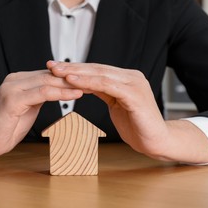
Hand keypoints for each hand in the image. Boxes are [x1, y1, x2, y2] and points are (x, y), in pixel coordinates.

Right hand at [0, 70, 82, 162]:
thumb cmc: (7, 127)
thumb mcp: (28, 108)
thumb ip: (40, 96)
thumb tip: (58, 90)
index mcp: (19, 80)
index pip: (49, 74)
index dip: (70, 77)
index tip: (90, 80)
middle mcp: (15, 79)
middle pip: (50, 75)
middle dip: (74, 78)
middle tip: (95, 81)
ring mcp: (12, 88)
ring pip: (48, 81)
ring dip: (70, 84)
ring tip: (91, 86)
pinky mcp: (12, 99)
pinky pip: (42, 93)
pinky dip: (60, 93)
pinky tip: (75, 94)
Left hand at [47, 61, 207, 162]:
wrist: (156, 142)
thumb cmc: (136, 126)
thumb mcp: (115, 105)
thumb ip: (103, 92)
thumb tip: (84, 85)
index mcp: (125, 79)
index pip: (96, 70)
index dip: (75, 68)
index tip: (55, 68)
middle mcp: (130, 77)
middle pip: (96, 69)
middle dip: (72, 67)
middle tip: (51, 65)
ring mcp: (134, 83)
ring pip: (100, 74)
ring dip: (76, 73)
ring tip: (57, 71)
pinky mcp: (134, 94)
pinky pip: (106, 85)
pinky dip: (88, 82)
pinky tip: (73, 81)